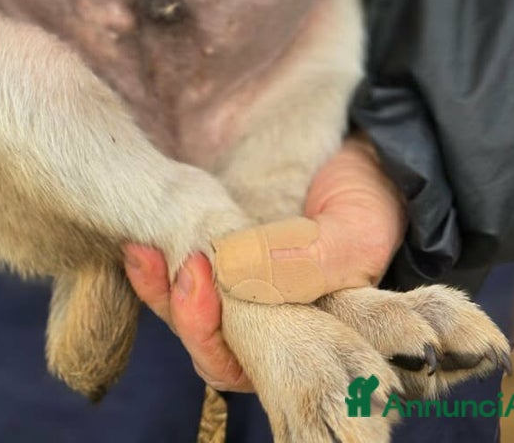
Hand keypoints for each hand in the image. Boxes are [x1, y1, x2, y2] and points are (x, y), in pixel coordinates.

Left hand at [123, 135, 407, 391]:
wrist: (366, 146)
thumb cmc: (371, 200)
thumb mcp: (355, 235)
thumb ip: (310, 263)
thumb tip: (234, 270)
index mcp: (305, 339)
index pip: (248, 366)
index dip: (216, 340)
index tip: (203, 285)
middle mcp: (266, 321)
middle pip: (209, 345)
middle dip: (187, 314)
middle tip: (185, 266)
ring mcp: (237, 285)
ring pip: (186, 310)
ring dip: (161, 286)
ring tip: (147, 250)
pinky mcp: (216, 248)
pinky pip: (178, 268)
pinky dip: (158, 259)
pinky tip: (143, 240)